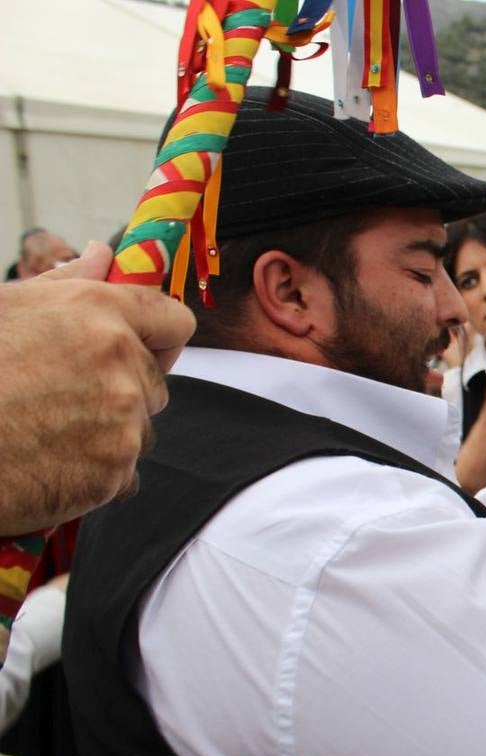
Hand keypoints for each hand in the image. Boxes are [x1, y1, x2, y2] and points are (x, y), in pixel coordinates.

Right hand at [0, 242, 196, 534]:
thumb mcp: (3, 308)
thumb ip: (63, 284)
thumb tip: (102, 254)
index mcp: (95, 310)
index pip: (173, 320)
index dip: (159, 336)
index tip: (142, 348)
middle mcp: (120, 360)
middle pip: (155, 381)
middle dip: (121, 390)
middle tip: (58, 399)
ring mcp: (122, 418)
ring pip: (139, 429)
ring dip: (107, 435)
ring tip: (42, 432)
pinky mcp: (113, 470)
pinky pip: (123, 474)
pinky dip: (93, 475)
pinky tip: (44, 465)